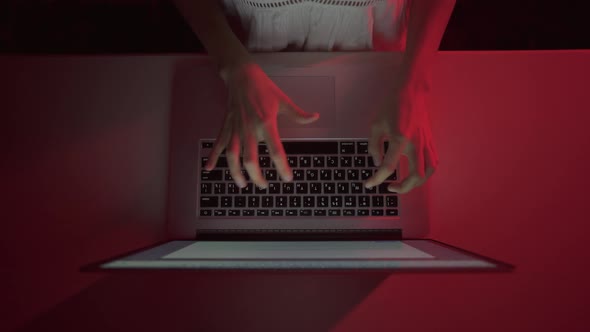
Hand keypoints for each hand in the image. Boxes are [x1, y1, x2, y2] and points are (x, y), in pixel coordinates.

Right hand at [205, 62, 319, 187]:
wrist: (241, 75)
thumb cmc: (263, 88)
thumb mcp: (283, 100)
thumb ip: (298, 113)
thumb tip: (315, 117)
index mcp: (266, 123)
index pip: (276, 150)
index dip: (282, 167)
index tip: (287, 178)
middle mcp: (249, 128)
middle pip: (250, 160)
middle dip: (256, 176)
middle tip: (264, 185)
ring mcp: (235, 128)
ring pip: (232, 156)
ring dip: (235, 173)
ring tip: (242, 184)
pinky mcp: (226, 126)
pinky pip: (218, 144)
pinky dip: (212, 156)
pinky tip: (209, 168)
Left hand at [364, 81, 438, 193]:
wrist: (412, 90)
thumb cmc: (392, 105)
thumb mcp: (376, 125)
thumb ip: (374, 146)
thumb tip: (377, 162)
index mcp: (400, 139)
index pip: (388, 166)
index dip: (376, 179)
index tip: (368, 184)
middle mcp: (416, 143)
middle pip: (416, 175)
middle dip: (403, 187)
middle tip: (389, 187)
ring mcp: (426, 142)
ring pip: (428, 171)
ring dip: (417, 183)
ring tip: (404, 184)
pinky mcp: (430, 141)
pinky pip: (433, 162)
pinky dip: (425, 173)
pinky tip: (416, 174)